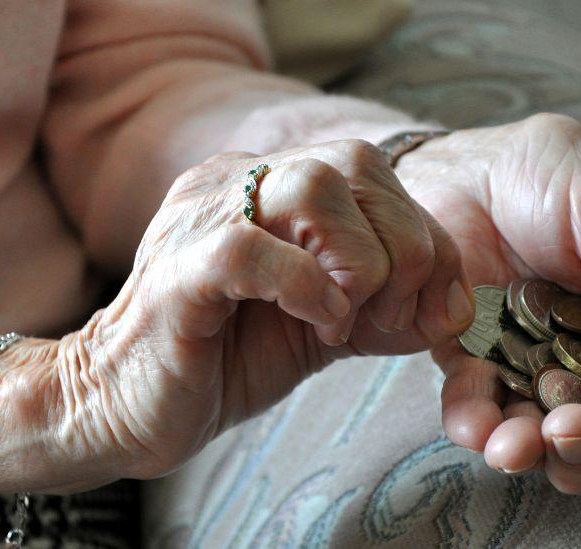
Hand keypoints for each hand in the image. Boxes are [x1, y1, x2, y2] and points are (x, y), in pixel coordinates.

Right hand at [0, 140, 473, 495]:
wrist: (126, 409)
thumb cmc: (226, 361)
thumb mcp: (327, 323)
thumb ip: (386, 304)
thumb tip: (454, 307)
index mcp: (271, 183)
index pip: (373, 168)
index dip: (423, 234)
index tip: (428, 307)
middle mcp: (236, 180)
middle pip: (355, 163)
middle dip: (402, 246)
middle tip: (389, 314)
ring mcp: (201, 216)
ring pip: (313, 187)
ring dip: (359, 261)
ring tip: (346, 319)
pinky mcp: (178, 269)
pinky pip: (253, 249)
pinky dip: (309, 288)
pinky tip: (321, 325)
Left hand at [395, 114, 580, 493]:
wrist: (462, 170)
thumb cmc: (543, 178)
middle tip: (566, 435)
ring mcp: (531, 371)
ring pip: (542, 437)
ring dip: (531, 452)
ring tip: (512, 449)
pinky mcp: (475, 368)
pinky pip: (477, 409)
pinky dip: (475, 424)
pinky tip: (473, 427)